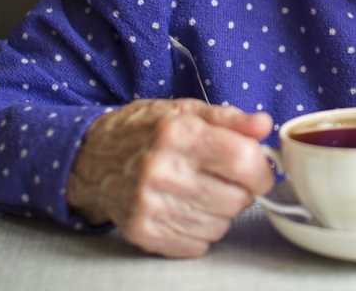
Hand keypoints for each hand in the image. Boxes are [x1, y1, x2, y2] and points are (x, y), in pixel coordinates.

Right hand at [66, 98, 274, 257]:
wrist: (91, 157)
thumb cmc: (145, 130)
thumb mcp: (186, 111)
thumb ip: (230, 119)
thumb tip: (264, 125)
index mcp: (178, 134)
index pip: (243, 161)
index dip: (262, 169)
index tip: (258, 169)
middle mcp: (162, 171)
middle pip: (237, 199)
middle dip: (241, 190)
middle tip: (223, 178)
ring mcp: (150, 206)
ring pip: (221, 225)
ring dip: (220, 212)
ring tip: (200, 191)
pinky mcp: (143, 233)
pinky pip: (198, 245)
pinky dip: (200, 230)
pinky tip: (184, 208)